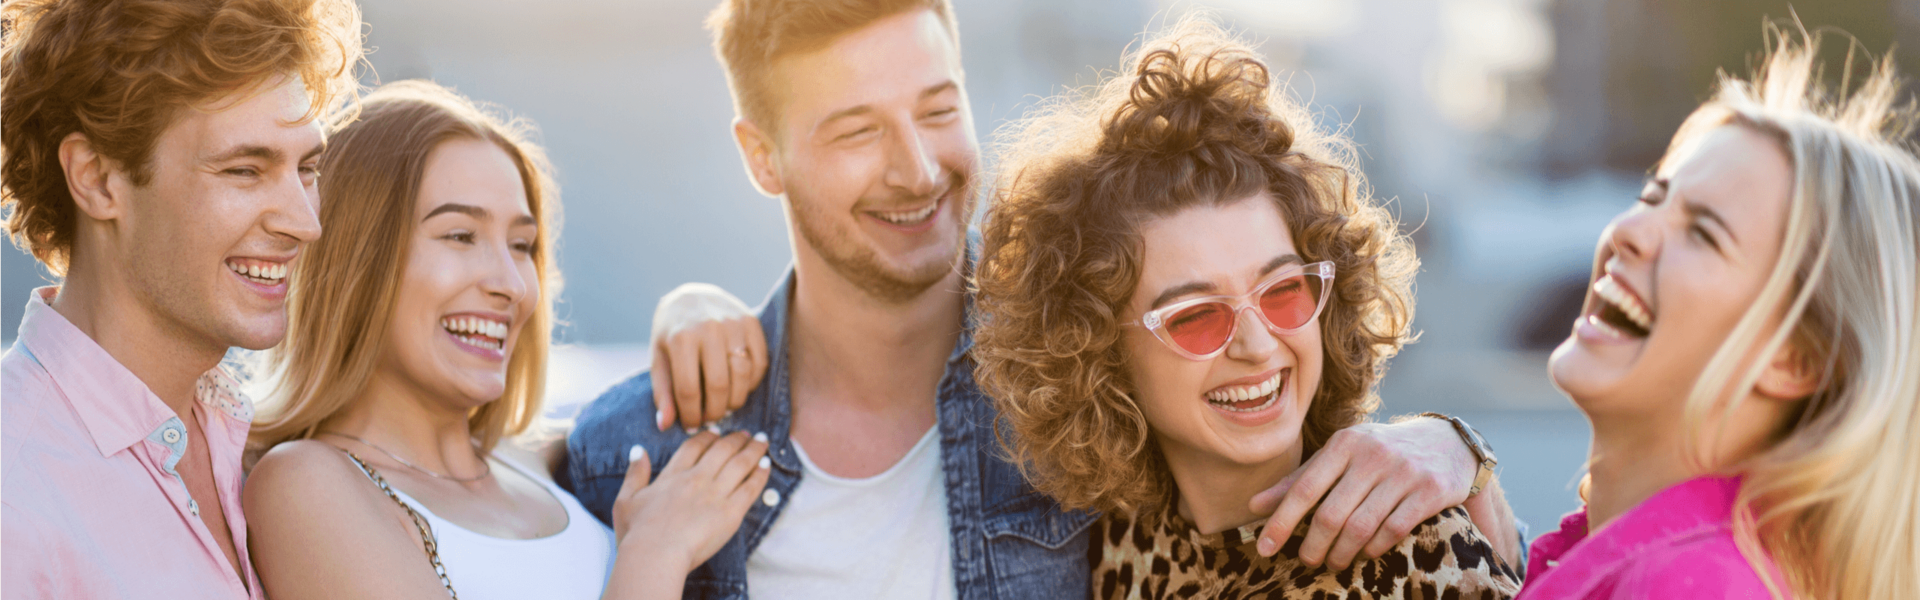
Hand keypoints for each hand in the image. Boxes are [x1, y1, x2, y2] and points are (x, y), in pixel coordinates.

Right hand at [609, 431, 770, 573]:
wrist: (654, 556)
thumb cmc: (637, 534)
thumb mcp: (626, 500)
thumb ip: (634, 474)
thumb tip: (638, 451)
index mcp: (673, 475)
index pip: (695, 446)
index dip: (708, 436)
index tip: (718, 432)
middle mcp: (697, 479)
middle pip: (722, 449)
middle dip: (737, 439)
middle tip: (747, 434)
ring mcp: (716, 494)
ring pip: (741, 463)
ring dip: (754, 450)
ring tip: (763, 442)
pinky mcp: (731, 513)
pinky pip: (751, 487)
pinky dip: (761, 474)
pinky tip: (767, 465)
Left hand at [650, 283, 767, 431]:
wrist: (691, 296)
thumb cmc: (672, 333)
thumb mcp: (659, 359)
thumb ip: (663, 392)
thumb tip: (666, 425)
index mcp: (681, 338)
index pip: (689, 390)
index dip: (691, 415)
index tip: (691, 425)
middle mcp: (708, 328)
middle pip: (719, 385)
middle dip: (715, 411)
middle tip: (710, 418)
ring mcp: (733, 323)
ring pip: (742, 375)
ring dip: (735, 400)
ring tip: (724, 406)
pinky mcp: (752, 322)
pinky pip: (760, 362)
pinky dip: (752, 383)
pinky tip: (739, 387)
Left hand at [1247, 418, 1476, 568]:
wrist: (1448, 442)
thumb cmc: (1380, 453)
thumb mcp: (1341, 455)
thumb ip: (1300, 480)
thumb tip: (1254, 506)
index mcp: (1344, 442)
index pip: (1304, 488)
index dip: (1281, 522)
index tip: (1263, 548)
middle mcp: (1372, 454)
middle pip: (1330, 514)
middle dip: (1313, 545)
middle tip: (1306, 561)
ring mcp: (1403, 472)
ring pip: (1360, 526)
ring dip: (1341, 553)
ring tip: (1333, 563)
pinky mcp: (1429, 490)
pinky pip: (1393, 529)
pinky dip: (1374, 548)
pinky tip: (1365, 554)